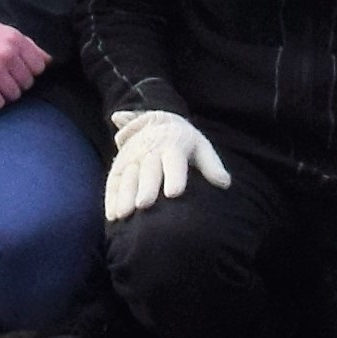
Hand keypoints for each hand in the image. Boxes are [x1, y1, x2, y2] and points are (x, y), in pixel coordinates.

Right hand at [0, 14, 48, 108]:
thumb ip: (25, 43)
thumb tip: (48, 60)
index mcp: (13, 37)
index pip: (39, 66)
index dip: (27, 71)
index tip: (12, 70)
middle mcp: (6, 52)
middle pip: (27, 83)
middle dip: (14, 83)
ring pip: (14, 95)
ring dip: (2, 94)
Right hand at [103, 109, 229, 224]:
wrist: (159, 120)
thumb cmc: (185, 142)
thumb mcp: (201, 147)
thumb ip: (212, 165)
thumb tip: (225, 182)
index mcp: (173, 145)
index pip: (174, 161)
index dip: (174, 177)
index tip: (174, 194)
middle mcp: (151, 150)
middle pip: (149, 170)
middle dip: (146, 187)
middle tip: (144, 205)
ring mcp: (132, 156)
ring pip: (128, 176)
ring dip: (125, 195)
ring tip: (124, 215)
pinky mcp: (120, 165)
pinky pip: (114, 181)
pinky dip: (111, 198)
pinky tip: (113, 217)